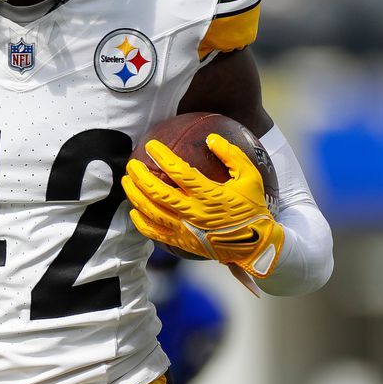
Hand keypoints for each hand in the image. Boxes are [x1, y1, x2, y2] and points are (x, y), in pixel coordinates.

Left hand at [122, 133, 285, 277]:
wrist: (255, 245)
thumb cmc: (252, 208)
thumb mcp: (250, 178)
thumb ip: (232, 155)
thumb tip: (211, 138)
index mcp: (210, 195)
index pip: (179, 172)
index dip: (163, 157)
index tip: (151, 146)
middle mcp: (193, 213)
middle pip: (157, 192)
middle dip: (140, 176)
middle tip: (132, 163)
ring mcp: (185, 230)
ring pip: (151, 212)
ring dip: (135, 195)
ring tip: (127, 181)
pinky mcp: (181, 243)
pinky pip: (154, 233)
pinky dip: (141, 222)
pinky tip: (134, 211)